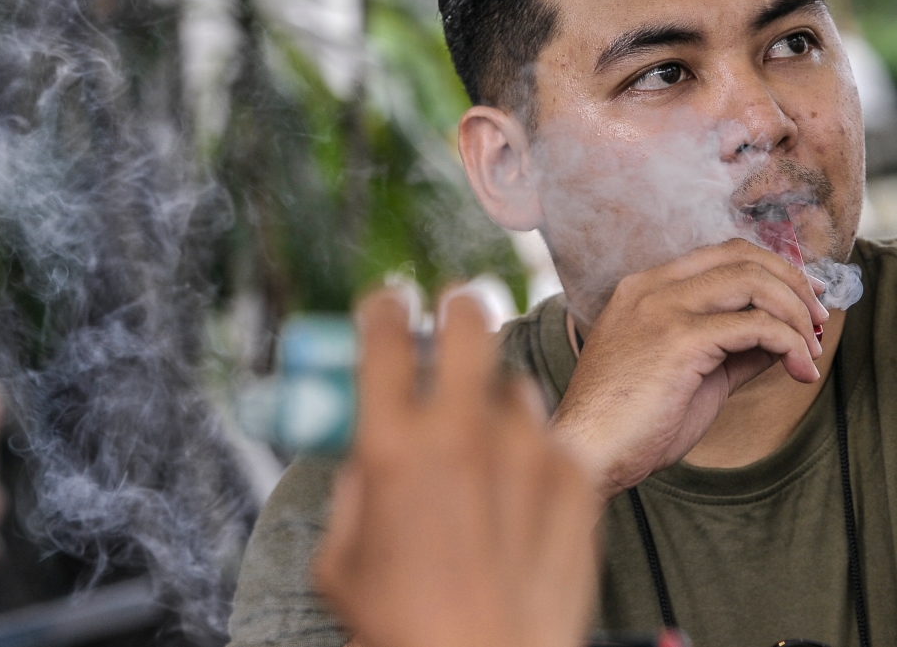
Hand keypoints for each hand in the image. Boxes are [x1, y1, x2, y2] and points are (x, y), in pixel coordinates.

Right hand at [314, 287, 598, 646]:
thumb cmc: (403, 626)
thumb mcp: (342, 559)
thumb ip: (353, 489)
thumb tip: (368, 451)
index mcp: (392, 446)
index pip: (385, 335)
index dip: (384, 306)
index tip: (388, 302)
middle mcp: (461, 433)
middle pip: (469, 321)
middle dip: (459, 306)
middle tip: (457, 314)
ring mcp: (526, 450)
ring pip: (514, 385)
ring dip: (496, 401)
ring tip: (490, 452)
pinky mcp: (575, 475)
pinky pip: (551, 437)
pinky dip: (535, 453)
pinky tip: (524, 497)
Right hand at [553, 238, 828, 499]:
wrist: (590, 454)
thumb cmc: (631, 423)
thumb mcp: (688, 375)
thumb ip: (730, 349)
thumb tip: (782, 340)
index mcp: (643, 290)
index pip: (721, 254)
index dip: (771, 270)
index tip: (800, 303)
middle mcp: (649, 289)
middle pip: (741, 256)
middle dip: (793, 284)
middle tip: (817, 321)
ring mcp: (661, 309)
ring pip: (753, 281)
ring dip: (796, 312)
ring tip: (811, 350)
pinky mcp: (678, 339)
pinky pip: (756, 325)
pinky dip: (790, 344)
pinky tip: (799, 370)